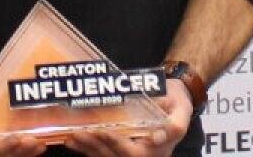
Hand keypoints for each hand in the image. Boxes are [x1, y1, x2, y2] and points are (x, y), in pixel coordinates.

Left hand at [61, 81, 192, 156]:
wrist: (175, 102)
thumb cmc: (177, 102)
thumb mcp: (182, 109)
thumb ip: (174, 124)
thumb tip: (157, 137)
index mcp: (158, 149)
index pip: (133, 151)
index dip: (115, 143)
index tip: (100, 130)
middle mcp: (144, 156)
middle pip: (115, 156)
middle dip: (95, 146)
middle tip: (77, 133)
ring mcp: (133, 154)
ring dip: (87, 149)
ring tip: (71, 138)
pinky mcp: (123, 150)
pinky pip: (105, 154)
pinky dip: (89, 149)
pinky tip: (75, 141)